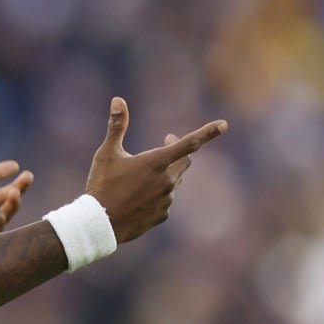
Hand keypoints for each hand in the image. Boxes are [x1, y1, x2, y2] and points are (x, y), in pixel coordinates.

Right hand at [85, 97, 227, 243]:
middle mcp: (166, 181)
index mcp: (156, 162)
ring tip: (141, 175)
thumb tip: (118, 99)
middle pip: (185, 161)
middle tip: (166, 140)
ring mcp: (166, 200)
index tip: (224, 125)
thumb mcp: (107, 153)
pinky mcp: (162, 215)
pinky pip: (165, 200)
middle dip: (178, 150)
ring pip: (173, 181)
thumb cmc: (102, 184)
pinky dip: (157, 193)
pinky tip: (139, 196)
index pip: (188, 143)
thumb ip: (117, 126)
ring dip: (165, 174)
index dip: (208, 133)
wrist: (99, 224)